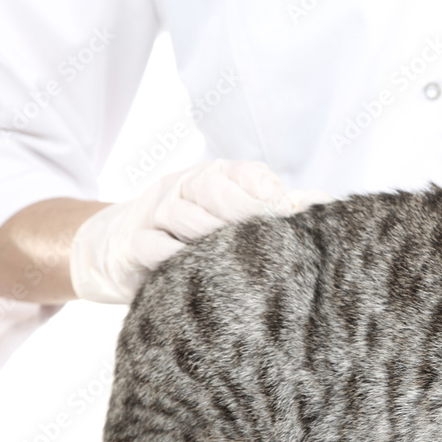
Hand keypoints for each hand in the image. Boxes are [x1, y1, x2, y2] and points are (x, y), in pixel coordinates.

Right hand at [70, 160, 332, 302]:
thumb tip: (327, 205)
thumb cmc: (189, 236)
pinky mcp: (131, 244)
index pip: (242, 173)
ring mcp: (154, 213)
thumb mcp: (226, 215)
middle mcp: (182, 188)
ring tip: (236, 252)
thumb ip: (272, 210)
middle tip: (270, 230)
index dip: (265, 189)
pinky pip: (152, 247)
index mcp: (212, 178)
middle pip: (213, 188)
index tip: (287, 208)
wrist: (114, 249)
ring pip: (183, 216)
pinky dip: (173, 257)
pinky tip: (194, 269)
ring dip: (210, 233)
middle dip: (244, 208)